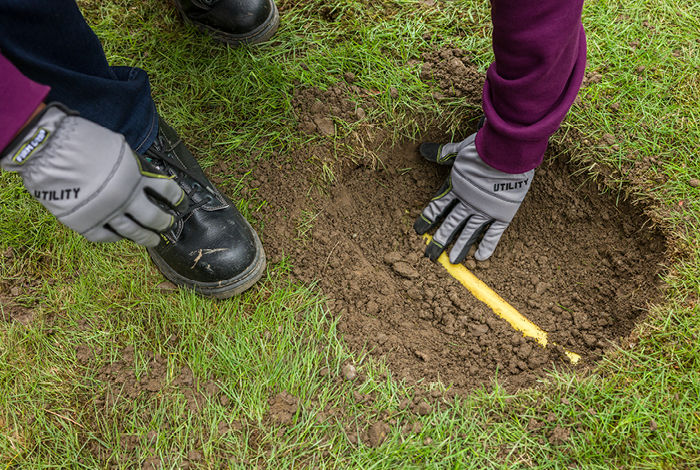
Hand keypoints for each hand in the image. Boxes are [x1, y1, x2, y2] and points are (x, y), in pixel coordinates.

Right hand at [1, 103, 187, 246]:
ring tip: (153, 240)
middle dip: (165, 222)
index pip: (168, 190)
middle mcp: (126, 197)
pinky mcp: (86, 223)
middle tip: (169, 224)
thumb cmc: (80, 141)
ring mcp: (107, 212)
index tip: (180, 202)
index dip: (177, 198)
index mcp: (136, 175)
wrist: (46, 149)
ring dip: (146, 237)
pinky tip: (121, 237)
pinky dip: (116, 238)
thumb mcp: (118, 148)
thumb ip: (135, 166)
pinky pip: (107, 237)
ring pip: (134, 232)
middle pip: (155, 217)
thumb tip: (148, 179)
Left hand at [414, 133, 532, 262]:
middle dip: (439, 241)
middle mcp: (466, 203)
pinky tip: (479, 258)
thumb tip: (423, 149)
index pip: (436, 207)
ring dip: (459, 248)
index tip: (417, 231)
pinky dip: (486, 246)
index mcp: (455, 187)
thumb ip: (442, 153)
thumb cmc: (484, 148)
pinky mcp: (501, 215)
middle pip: (449, 225)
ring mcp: (483, 210)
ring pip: (468, 234)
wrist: (508, 153)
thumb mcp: (460, 149)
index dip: (426, 219)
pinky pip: (492, 235)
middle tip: (430, 255)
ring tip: (452, 261)